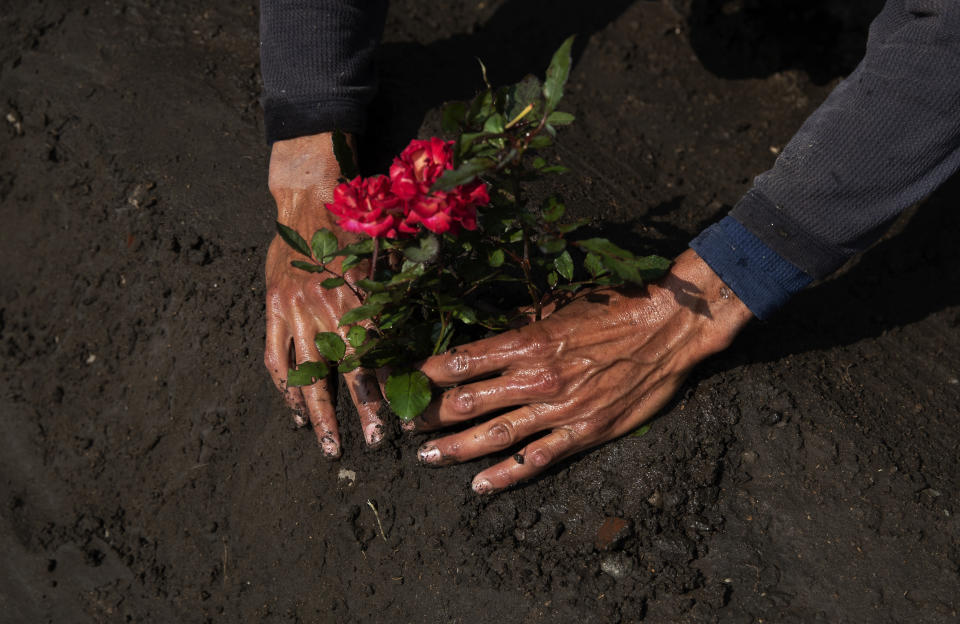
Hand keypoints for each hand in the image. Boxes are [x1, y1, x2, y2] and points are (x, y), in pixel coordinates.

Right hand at [263, 133, 384, 456]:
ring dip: (318, 413)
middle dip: (360, 411)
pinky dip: (284, 388)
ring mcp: (295, 311)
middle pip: (347, 371)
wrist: (309, 197)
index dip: (392, 387)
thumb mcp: (384, 257)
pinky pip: (275, 358)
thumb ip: (396, 298)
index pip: (380, 354)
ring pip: (307, 373)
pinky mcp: (272, 309)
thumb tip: (417, 341)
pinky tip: (295, 412)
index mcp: (361, 297)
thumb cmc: (356, 227)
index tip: (405, 416)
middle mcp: (328, 308)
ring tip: (329, 445)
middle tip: (374, 444)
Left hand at [412, 249, 752, 492]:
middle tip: (403, 424)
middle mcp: (535, 377)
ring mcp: (559, 410)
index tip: (404, 381)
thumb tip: (482, 334)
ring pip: (494, 435)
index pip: (461, 361)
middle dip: (429, 414)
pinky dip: (506, 476)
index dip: (427, 374)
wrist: (667, 329)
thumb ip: (519, 325)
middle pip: (467, 401)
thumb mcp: (559, 307)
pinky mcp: (583, 433)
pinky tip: (480, 486)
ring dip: (454, 448)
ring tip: (426, 456)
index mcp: (527, 341)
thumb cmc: (613, 310)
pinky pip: (536, 460)